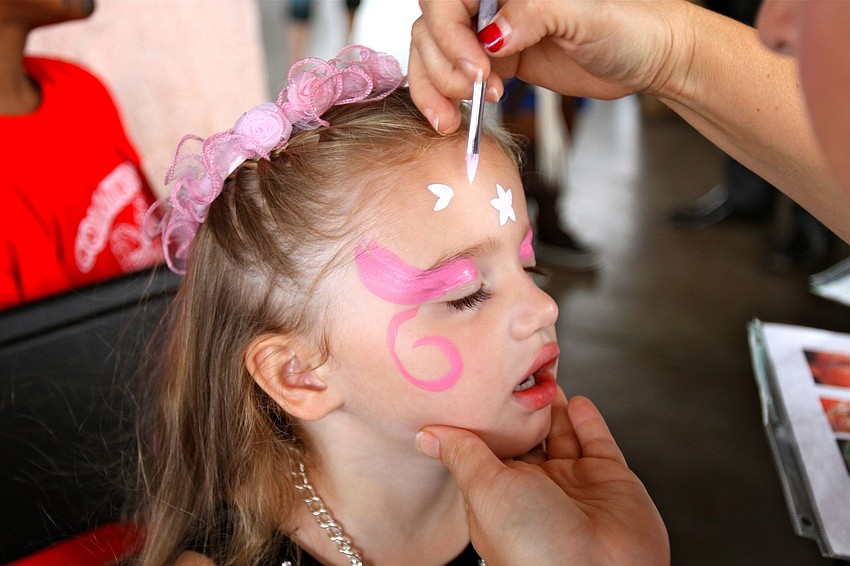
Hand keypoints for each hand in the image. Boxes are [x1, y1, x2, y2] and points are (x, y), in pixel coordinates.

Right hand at [409, 0, 694, 133]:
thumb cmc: (628, 24)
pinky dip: (445, 99)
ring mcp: (489, 33)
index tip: (477, 65)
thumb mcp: (583, 16)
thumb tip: (490, 37)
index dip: (450, 34)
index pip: (446, 0)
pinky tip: (458, 116)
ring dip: (436, 88)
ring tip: (462, 114)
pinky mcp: (495, 62)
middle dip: (443, 66)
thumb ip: (533, 15)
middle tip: (475, 91)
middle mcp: (490, 2)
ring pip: (432, 55)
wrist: (647, 57)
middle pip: (431, 28)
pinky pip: (452, 78)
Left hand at [416, 389, 669, 564]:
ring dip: (553, 406)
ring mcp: (576, 484)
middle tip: (514, 370)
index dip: (487, 419)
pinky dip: (587, 419)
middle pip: (528, 438)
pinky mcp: (611, 479)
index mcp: (502, 496)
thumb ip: (463, 455)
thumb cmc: (533, 547)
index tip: (478, 384)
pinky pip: (597, 441)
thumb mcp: (486, 491)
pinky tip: (575, 398)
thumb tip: (425, 435)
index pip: (490, 449)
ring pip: (562, 434)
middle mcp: (538, 490)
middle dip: (522, 408)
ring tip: (542, 373)